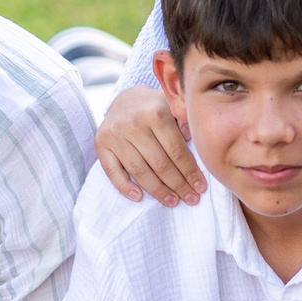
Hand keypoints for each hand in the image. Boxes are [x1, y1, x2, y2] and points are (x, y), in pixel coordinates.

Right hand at [97, 85, 203, 207]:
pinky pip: (112, 171)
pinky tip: (139, 197)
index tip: (201, 187)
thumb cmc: (156, 107)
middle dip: (178, 185)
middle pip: (160, 164)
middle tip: (191, 199)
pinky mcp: (100, 143)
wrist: (125, 99)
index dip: (190, 172)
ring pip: (139, 171)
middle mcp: (133, 123)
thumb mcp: (174, 106)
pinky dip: (125, 187)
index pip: (176, 151)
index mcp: (155, 113)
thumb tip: (195, 141)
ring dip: (158, 191)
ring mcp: (114, 134)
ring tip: (173, 201)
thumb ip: (186, 122)